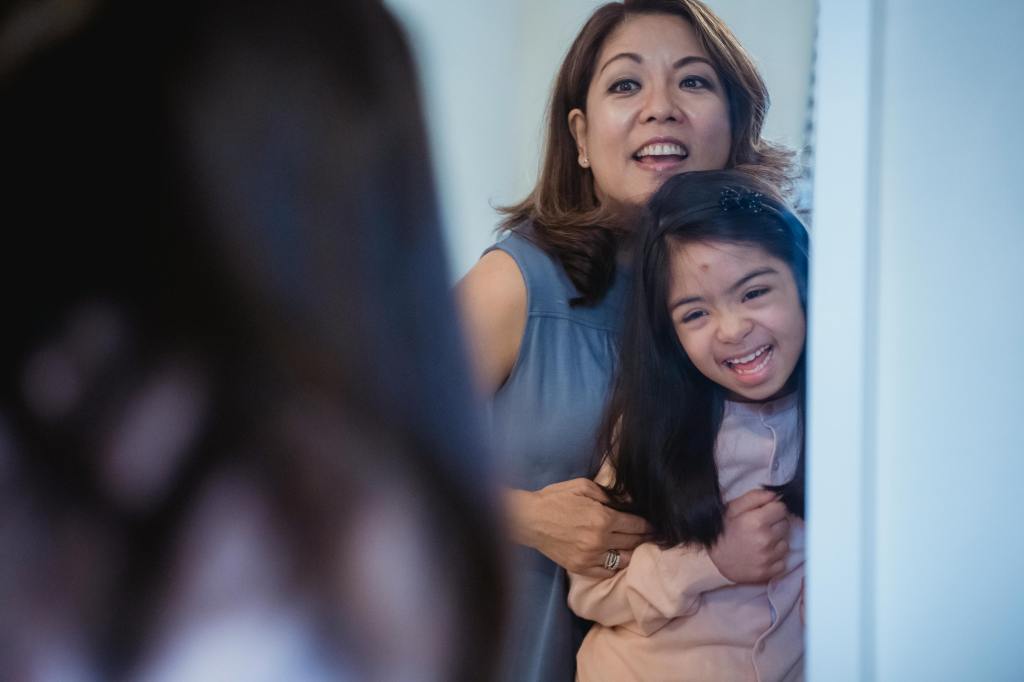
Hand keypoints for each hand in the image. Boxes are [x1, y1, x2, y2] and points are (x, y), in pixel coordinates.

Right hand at [505, 479, 650, 576]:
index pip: (636, 525)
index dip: (648, 525)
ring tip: (638, 548)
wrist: (528, 519)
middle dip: (645, 538)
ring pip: (624, 560)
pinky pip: (607, 572)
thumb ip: (608, 494)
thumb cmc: (555, 499)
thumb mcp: (583, 486)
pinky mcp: (581, 568)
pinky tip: (619, 559)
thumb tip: (628, 502)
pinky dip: (616, 566)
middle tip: (653, 536)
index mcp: (603, 519)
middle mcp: (600, 541)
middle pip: (633, 543)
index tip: (655, 525)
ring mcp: (590, 557)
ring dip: (633, 553)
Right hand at [709, 488, 789, 583]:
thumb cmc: (723, 530)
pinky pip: (783, 560)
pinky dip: (775, 557)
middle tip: (760, 527)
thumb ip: (754, 497)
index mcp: (756, 521)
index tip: (764, 513)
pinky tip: (762, 554)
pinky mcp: (770, 572)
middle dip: (775, 524)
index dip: (773, 509)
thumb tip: (775, 495)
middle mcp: (765, 540)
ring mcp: (768, 558)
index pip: (781, 508)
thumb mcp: (732, 508)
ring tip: (760, 541)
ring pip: (785, 542)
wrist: (715, 560)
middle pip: (785, 524)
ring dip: (776, 541)